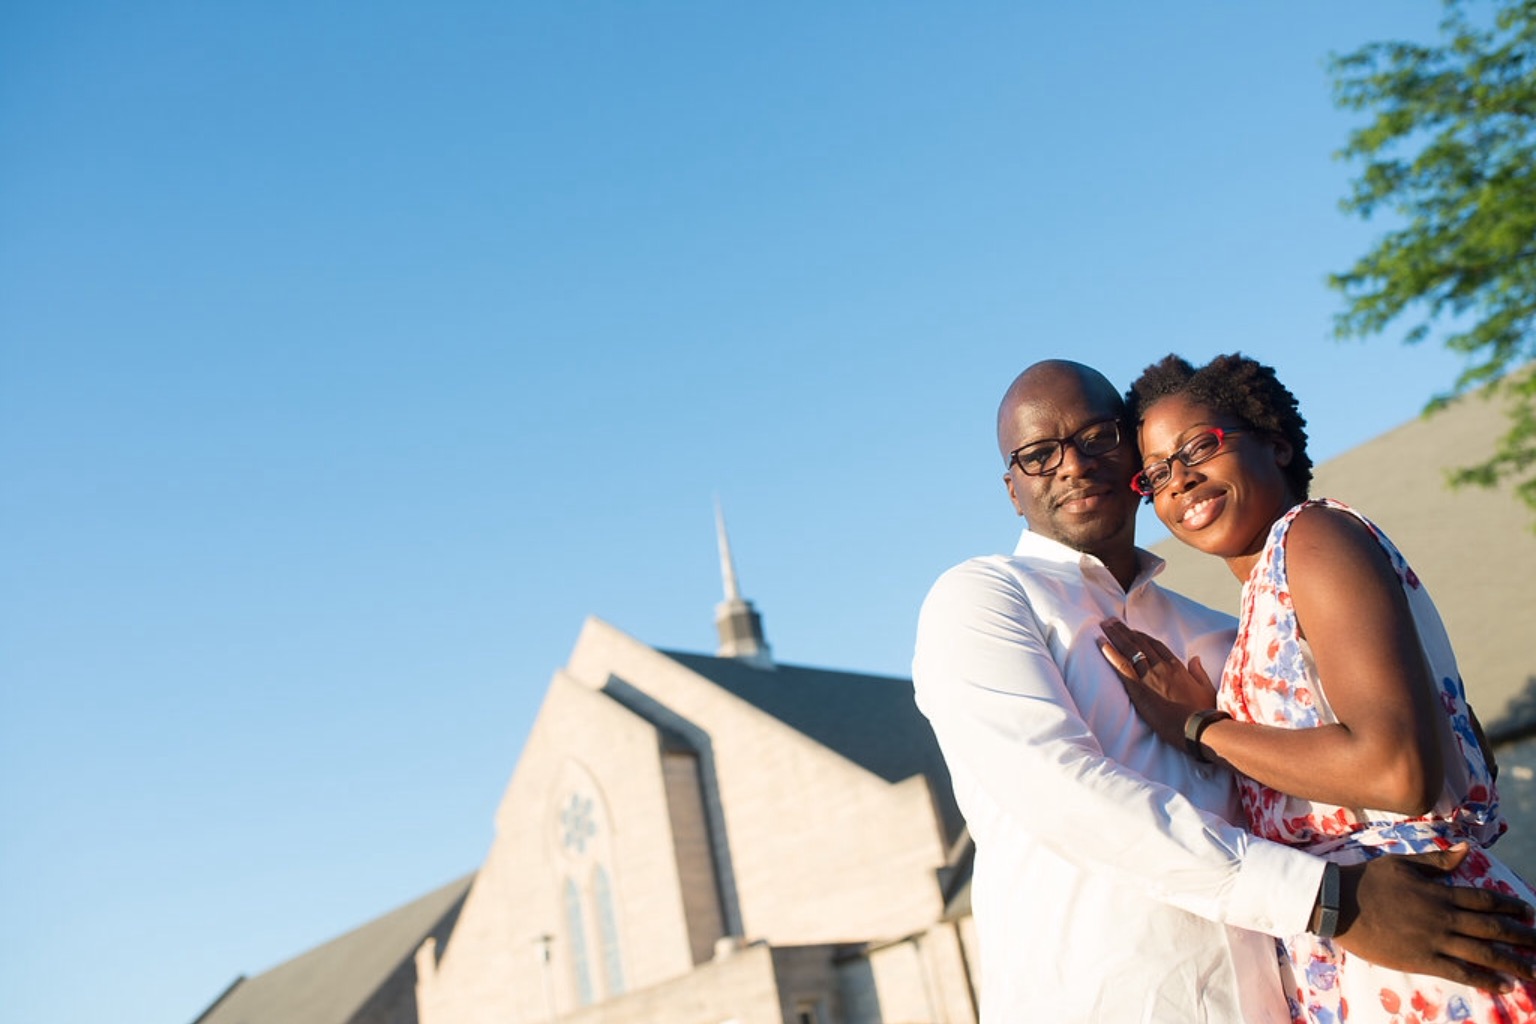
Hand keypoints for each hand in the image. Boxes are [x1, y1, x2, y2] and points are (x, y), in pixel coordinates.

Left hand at [1098, 619, 1216, 748]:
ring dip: (1115, 635)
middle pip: (1139, 643)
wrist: (1195, 727)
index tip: (1132, 631)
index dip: (1142, 637)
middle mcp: (1161, 666)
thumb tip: (1195, 658)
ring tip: (1104, 625)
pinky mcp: (1138, 688)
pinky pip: (1121, 666)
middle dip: (1124, 631)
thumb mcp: (1206, 688)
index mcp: (1176, 666)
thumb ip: (1199, 671)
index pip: (1155, 645)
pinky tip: (1101, 643)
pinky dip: (1110, 653)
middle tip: (1111, 621)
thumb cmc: (1203, 711)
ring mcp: (1149, 676)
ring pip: (1129, 649)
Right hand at [1337, 845, 1535, 988]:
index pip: (1484, 900)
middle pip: (1491, 928)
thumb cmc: (1368, 880)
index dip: (1509, 906)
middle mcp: (1443, 917)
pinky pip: (1460, 972)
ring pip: (1483, 952)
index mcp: (1439, 892)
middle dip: (1521, 936)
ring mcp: (1434, 940)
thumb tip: (1465, 850)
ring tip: (1533, 970)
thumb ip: (1437, 860)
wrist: (1338, 903)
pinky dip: (1484, 979)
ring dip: (1512, 961)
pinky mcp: (1422, 960)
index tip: (1528, 912)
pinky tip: (1503, 985)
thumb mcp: (1403, 863)